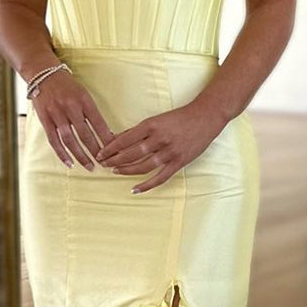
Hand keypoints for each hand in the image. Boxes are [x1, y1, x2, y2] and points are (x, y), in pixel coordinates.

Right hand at [31, 67, 114, 169]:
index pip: (99, 123)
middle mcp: (70, 107)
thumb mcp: (84, 94)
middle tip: (105, 164)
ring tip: (90, 166)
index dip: (107, 139)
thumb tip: (106, 133)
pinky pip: (54, 140)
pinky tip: (70, 163)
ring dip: (80, 155)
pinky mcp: (45, 119)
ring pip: (70, 140)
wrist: (44, 74)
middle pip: (85, 134)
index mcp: (84, 100)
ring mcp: (56, 114)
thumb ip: (92, 112)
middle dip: (96, 151)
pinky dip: (62, 154)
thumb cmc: (67, 86)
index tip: (115, 151)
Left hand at [95, 101, 224, 192]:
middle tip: (103, 164)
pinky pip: (160, 177)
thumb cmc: (180, 117)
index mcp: (151, 125)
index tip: (100, 153)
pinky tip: (135, 189)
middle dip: (114, 160)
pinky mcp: (179, 162)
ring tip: (115, 172)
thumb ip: (139, 130)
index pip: (125, 139)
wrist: (205, 117)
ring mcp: (170, 152)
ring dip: (127, 170)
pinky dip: (147, 185)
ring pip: (143, 166)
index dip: (110, 148)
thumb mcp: (157, 119)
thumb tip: (118, 138)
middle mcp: (159, 139)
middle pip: (131, 153)